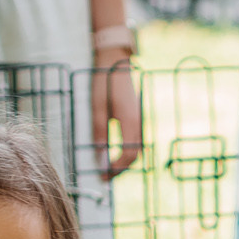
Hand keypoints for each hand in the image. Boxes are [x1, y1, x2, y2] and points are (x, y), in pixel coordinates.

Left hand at [92, 55, 142, 179]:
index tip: (102, 175)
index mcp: (130, 122)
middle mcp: (140, 124)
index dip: (115, 168)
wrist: (116, 62)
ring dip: (124, 161)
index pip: (127, 154)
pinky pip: (136, 141)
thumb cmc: (104, 83)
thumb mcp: (97, 109)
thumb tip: (100, 159)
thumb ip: (99, 135)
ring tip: (109, 167)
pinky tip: (116, 152)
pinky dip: (127, 151)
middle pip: (135, 156)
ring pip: (137, 150)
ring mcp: (141, 121)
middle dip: (120, 168)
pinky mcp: (138, 118)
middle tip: (105, 176)